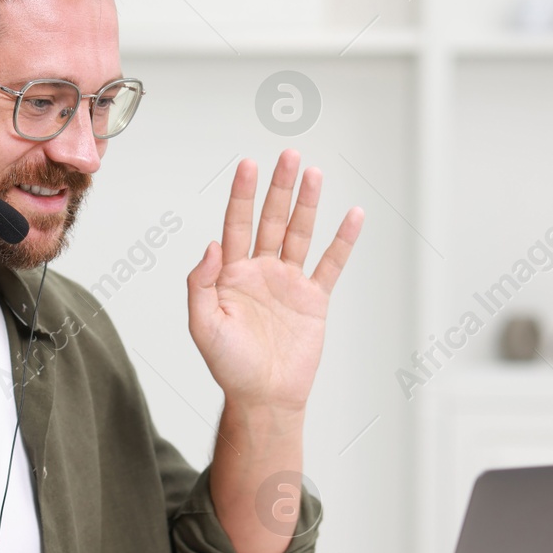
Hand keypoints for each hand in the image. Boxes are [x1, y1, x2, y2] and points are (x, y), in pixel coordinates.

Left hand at [187, 152, 362, 411]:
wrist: (264, 397)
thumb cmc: (229, 366)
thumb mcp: (202, 326)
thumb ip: (201, 284)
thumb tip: (210, 245)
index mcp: (230, 273)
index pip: (236, 223)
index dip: (242, 194)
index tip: (248, 164)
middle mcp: (260, 271)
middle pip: (270, 219)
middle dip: (279, 187)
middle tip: (289, 155)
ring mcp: (288, 282)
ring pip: (299, 234)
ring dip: (307, 204)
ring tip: (314, 173)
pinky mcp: (313, 299)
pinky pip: (330, 264)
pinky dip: (342, 241)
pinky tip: (351, 216)